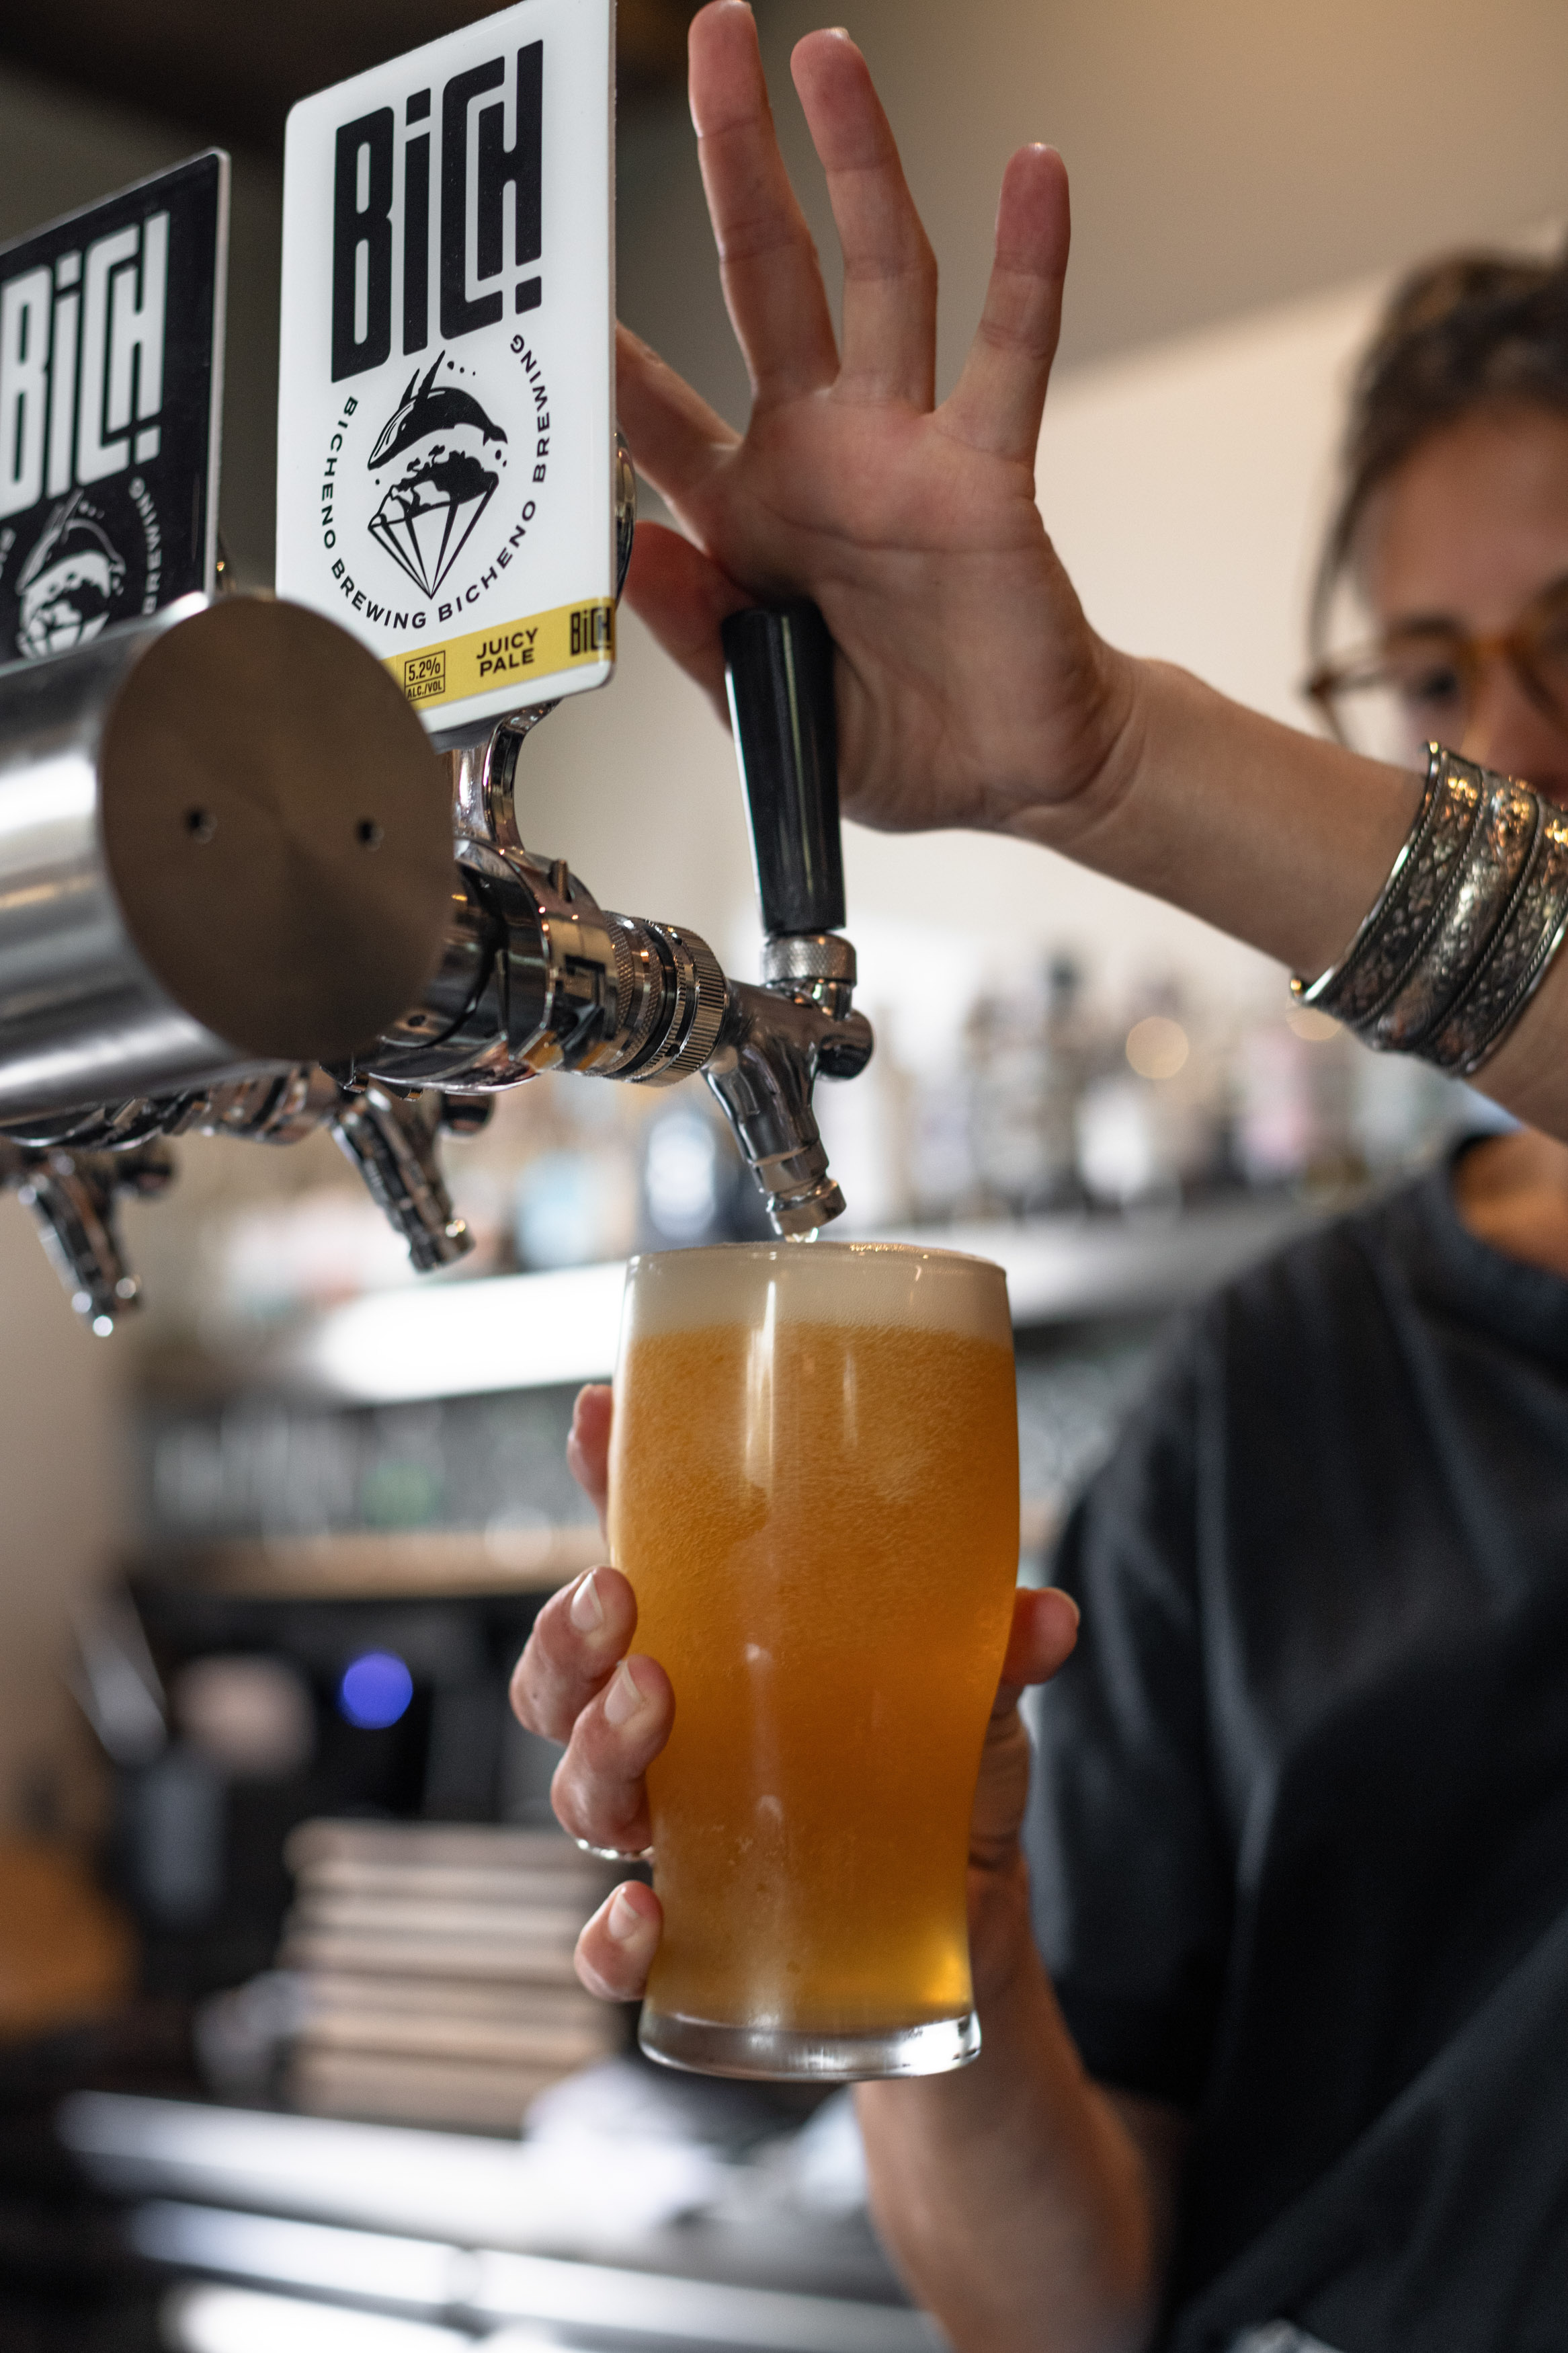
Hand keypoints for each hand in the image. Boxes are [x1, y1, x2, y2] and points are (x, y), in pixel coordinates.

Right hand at [509, 1382, 1080, 2002]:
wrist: (967, 1930)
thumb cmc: (941, 1783)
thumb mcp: (973, 1702)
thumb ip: (992, 1653)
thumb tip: (1048, 1616)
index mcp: (721, 1648)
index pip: (639, 1549)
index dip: (602, 1479)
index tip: (596, 1414)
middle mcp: (672, 1734)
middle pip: (562, 1678)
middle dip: (567, 1634)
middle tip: (617, 1596)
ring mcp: (671, 1835)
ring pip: (576, 1790)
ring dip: (596, 1749)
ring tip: (651, 1706)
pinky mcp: (694, 1939)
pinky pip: (609, 1950)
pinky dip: (610, 1940)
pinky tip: (647, 1914)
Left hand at [618, 3, 1135, 840]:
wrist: (1011, 774)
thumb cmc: (892, 743)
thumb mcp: (767, 714)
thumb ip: (701, 639)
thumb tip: (635, 557)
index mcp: (746, 514)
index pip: (655, 410)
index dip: (601, 346)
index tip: (545, 269)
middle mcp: (821, 453)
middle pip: (767, 276)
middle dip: (735, 160)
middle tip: (713, 44)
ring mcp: (906, 450)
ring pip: (880, 278)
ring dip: (859, 167)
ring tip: (829, 62)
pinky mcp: (987, 472)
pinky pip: (1012, 353)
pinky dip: (1027, 263)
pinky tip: (1030, 175)